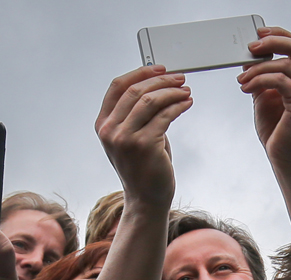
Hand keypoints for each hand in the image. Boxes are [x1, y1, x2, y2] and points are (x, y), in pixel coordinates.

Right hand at [95, 66, 192, 208]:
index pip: (117, 87)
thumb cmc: (142, 167)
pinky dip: (178, 106)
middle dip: (161, 80)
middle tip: (179, 79)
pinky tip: (186, 103)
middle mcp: (110, 130)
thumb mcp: (130, 137)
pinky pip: (165, 116)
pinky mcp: (145, 145)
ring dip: (172, 92)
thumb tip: (157, 86)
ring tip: (185, 91)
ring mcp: (125, 138)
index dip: (140, 73)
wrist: (146, 199)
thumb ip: (135, 114)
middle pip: (135, 90)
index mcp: (103, 125)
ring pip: (150, 101)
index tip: (159, 69)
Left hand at [237, 27, 290, 168]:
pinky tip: (247, 87)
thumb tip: (249, 57)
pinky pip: (281, 81)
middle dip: (272, 42)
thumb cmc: (276, 130)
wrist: (284, 159)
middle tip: (251, 47)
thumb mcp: (264, 96)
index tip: (258, 34)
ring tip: (242, 79)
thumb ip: (261, 77)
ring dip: (258, 68)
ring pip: (285, 64)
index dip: (279, 35)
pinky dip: (260, 80)